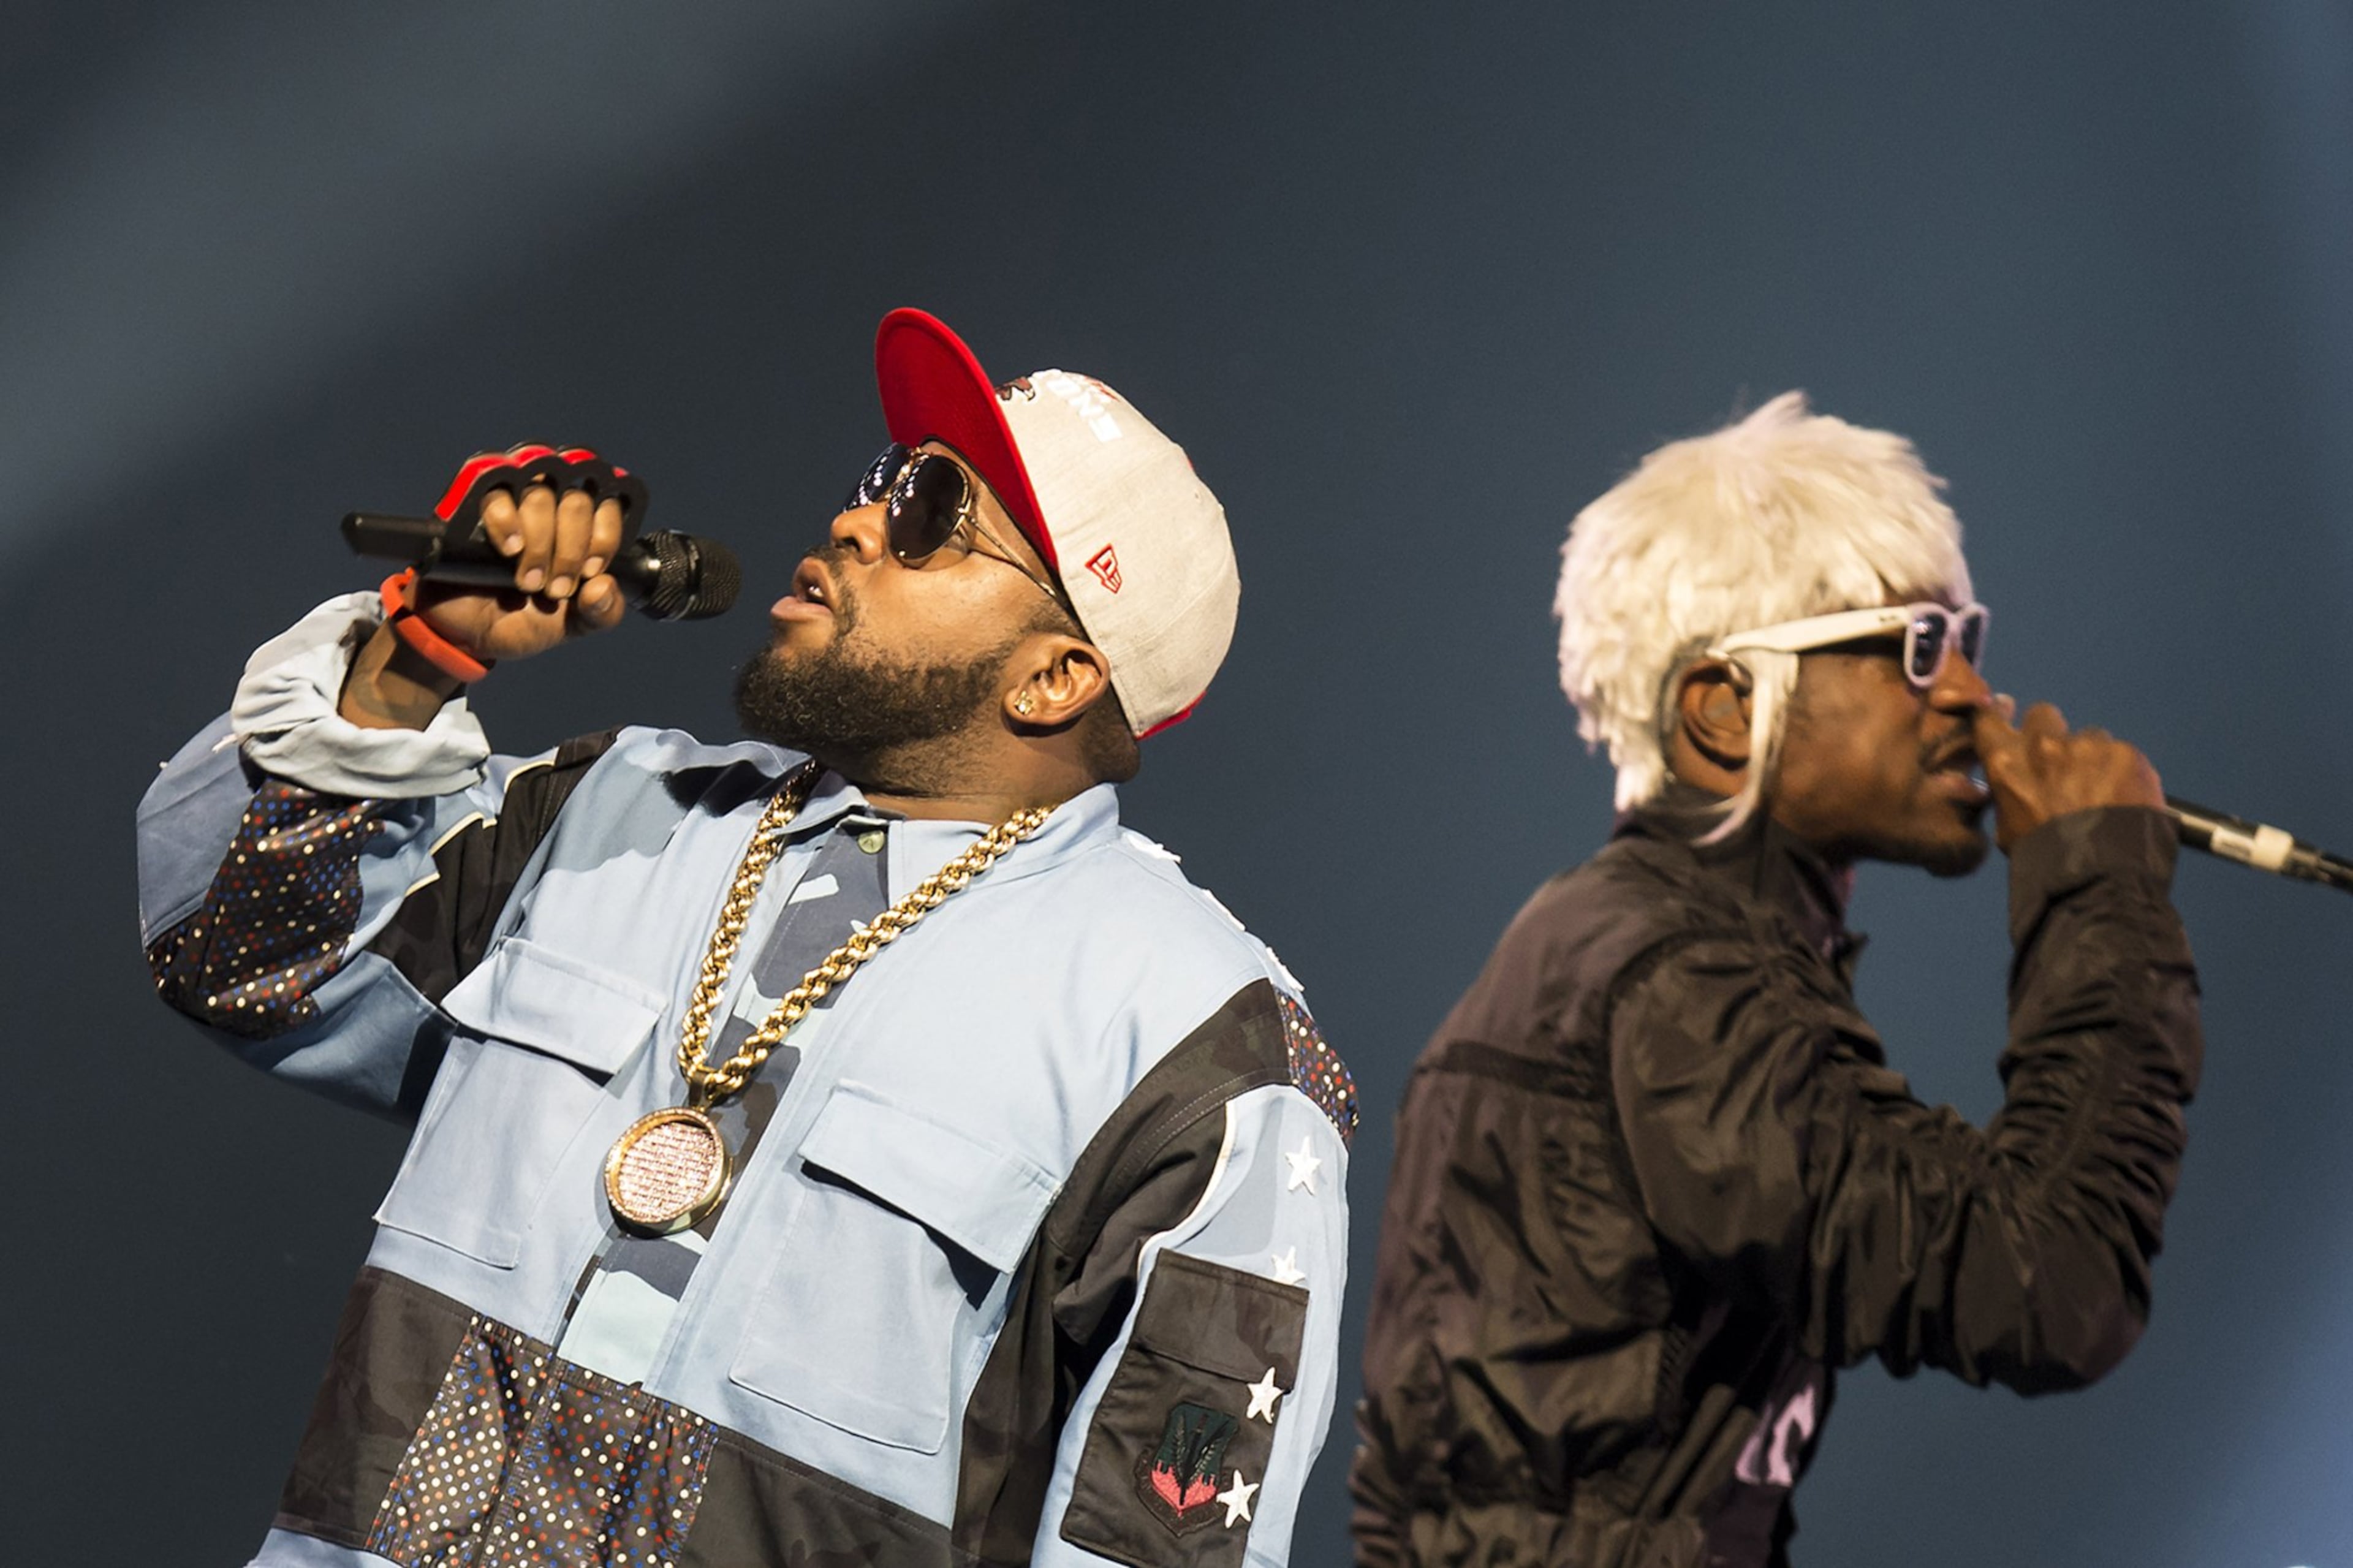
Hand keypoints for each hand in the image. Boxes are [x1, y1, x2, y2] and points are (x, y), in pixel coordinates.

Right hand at [412, 478, 629, 662]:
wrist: (468, 634)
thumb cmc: (523, 619)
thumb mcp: (571, 625)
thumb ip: (602, 613)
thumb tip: (604, 587)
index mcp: (580, 530)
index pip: (609, 505)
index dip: (604, 538)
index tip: (589, 573)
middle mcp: (551, 509)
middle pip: (577, 500)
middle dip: (570, 550)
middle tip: (554, 588)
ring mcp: (513, 503)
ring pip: (540, 495)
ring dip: (540, 545)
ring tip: (527, 582)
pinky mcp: (475, 506)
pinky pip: (496, 496)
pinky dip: (506, 524)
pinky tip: (509, 551)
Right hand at [1970, 700, 2164, 852]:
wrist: (2098, 876)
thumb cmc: (2047, 859)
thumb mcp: (2008, 829)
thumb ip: (2009, 794)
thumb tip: (2015, 784)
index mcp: (2007, 763)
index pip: (1988, 718)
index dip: (1996, 718)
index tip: (2003, 722)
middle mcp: (2044, 745)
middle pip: (2044, 714)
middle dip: (2051, 734)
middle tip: (2062, 765)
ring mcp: (2088, 746)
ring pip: (2089, 737)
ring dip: (2091, 758)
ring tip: (2101, 795)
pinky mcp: (2126, 753)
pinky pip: (2122, 754)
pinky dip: (2123, 773)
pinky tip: (2123, 801)